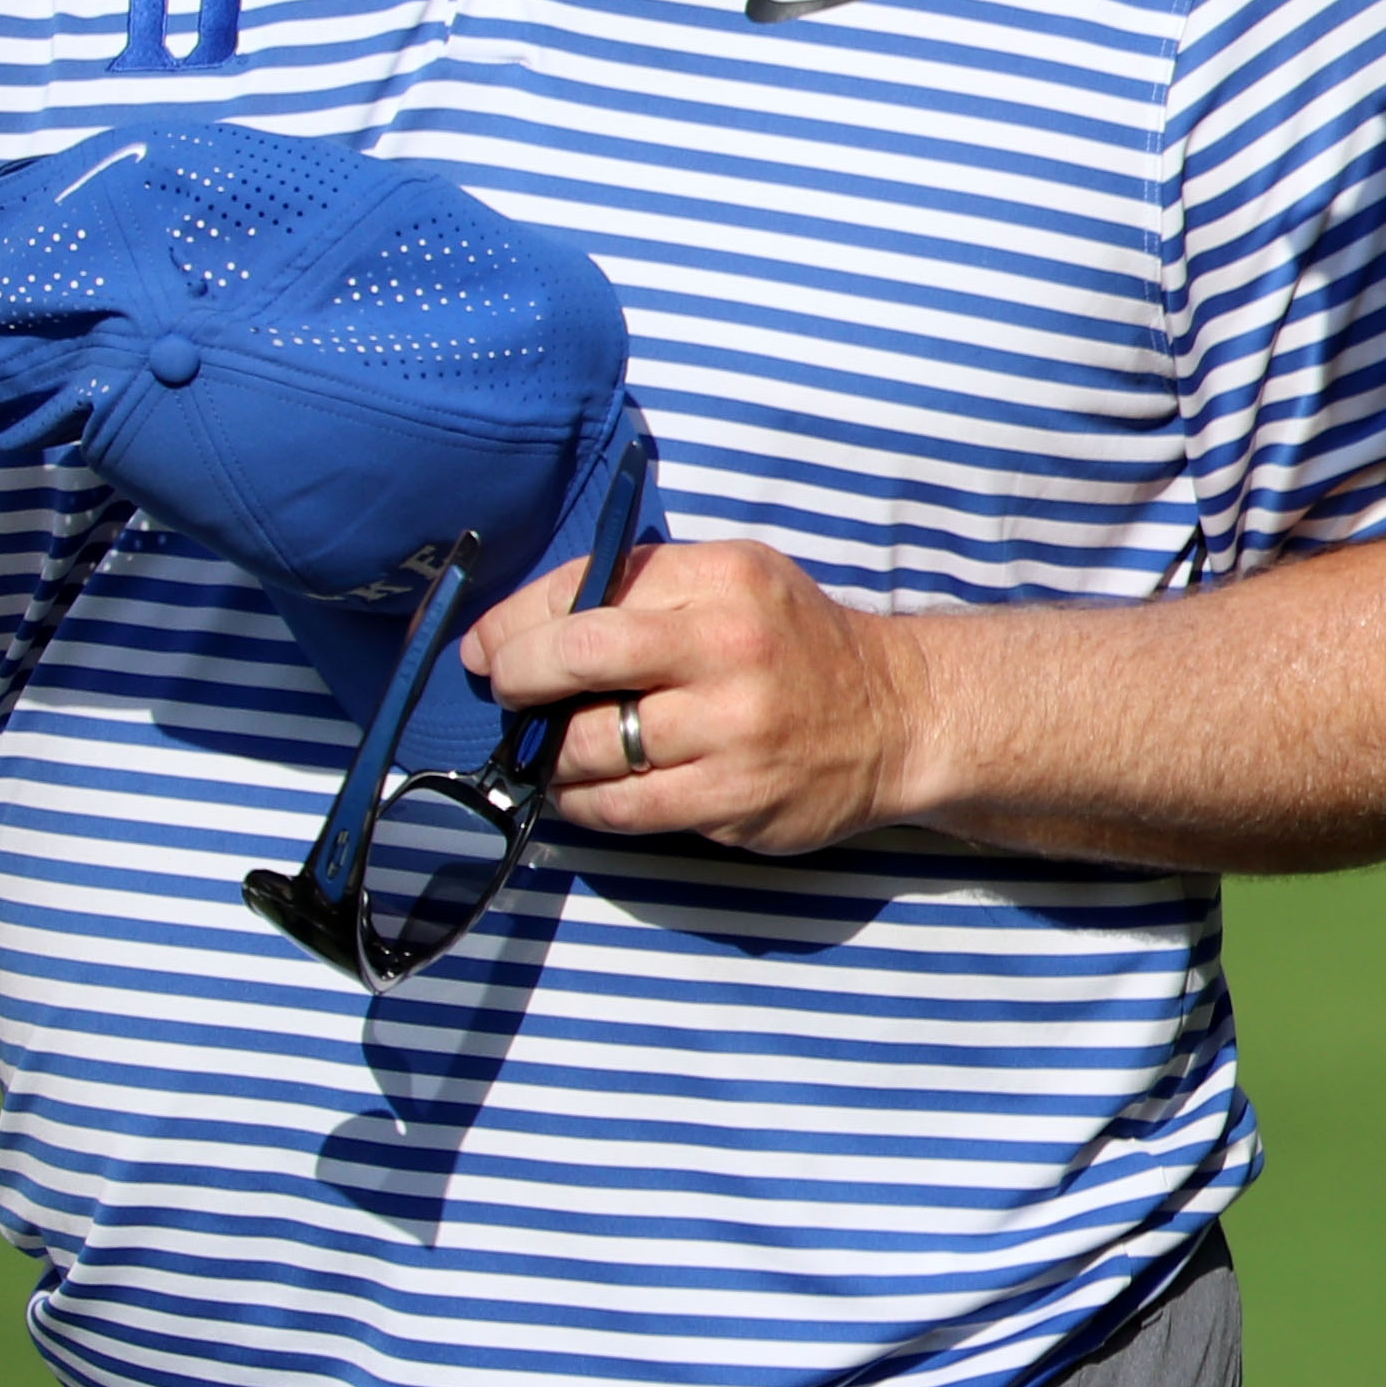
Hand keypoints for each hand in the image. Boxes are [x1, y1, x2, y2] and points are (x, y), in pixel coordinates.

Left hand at [468, 539, 937, 861]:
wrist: (900, 716)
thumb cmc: (794, 646)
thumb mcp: (737, 583)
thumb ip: (648, 591)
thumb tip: (525, 628)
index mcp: (722, 578)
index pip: (586, 590)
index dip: (513, 622)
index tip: (485, 650)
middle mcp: (728, 646)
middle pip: (576, 659)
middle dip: (517, 680)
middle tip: (506, 697)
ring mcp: (733, 728)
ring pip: (589, 745)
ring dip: (549, 754)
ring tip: (552, 750)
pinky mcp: (734, 797)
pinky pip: (621, 808)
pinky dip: (582, 803)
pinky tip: (585, 792)